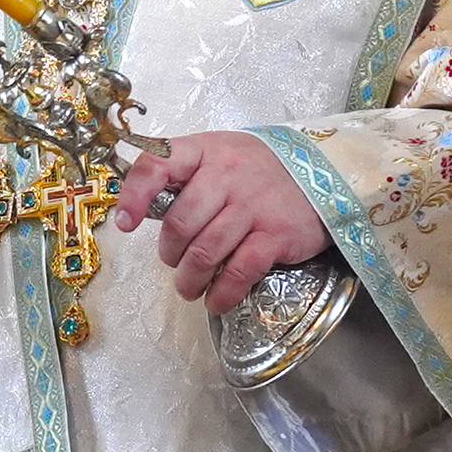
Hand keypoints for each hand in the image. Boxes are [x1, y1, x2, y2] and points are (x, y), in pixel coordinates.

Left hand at [107, 131, 328, 315]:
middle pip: (180, 222)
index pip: (157, 165)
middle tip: (175, 262)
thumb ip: (187, 176)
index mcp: (206, 151)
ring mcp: (253, 205)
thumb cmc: (263, 170)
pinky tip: (217, 300)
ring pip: (204, 252)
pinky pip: (238, 272)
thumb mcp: (222, 156)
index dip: (134, 196)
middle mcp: (227, 175)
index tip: (125, 223)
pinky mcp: (276, 234)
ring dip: (190, 280)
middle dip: (170, 253)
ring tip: (190, 288)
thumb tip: (145, 210)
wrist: (327, 174)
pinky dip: (222, 294)